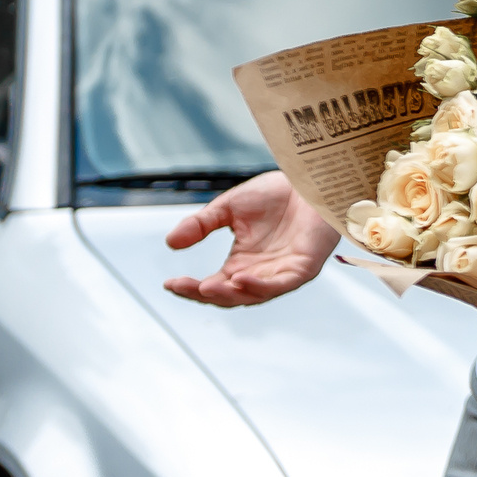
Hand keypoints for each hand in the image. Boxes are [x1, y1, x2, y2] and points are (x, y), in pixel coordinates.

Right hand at [161, 171, 341, 306]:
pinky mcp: (303, 268)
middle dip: (204, 295)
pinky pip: (280, 285)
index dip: (190, 289)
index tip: (168, 283)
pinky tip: (241, 279)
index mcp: (241, 264)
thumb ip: (201, 225)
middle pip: (228, 296)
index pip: (212, 286)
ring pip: (253, 296)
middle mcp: (260, 274)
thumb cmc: (274, 195)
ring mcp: (281, 273)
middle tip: (182, 286)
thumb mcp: (228, 208)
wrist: (308, 179)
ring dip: (229, 294)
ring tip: (208, 288)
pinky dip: (260, 286)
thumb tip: (170, 243)